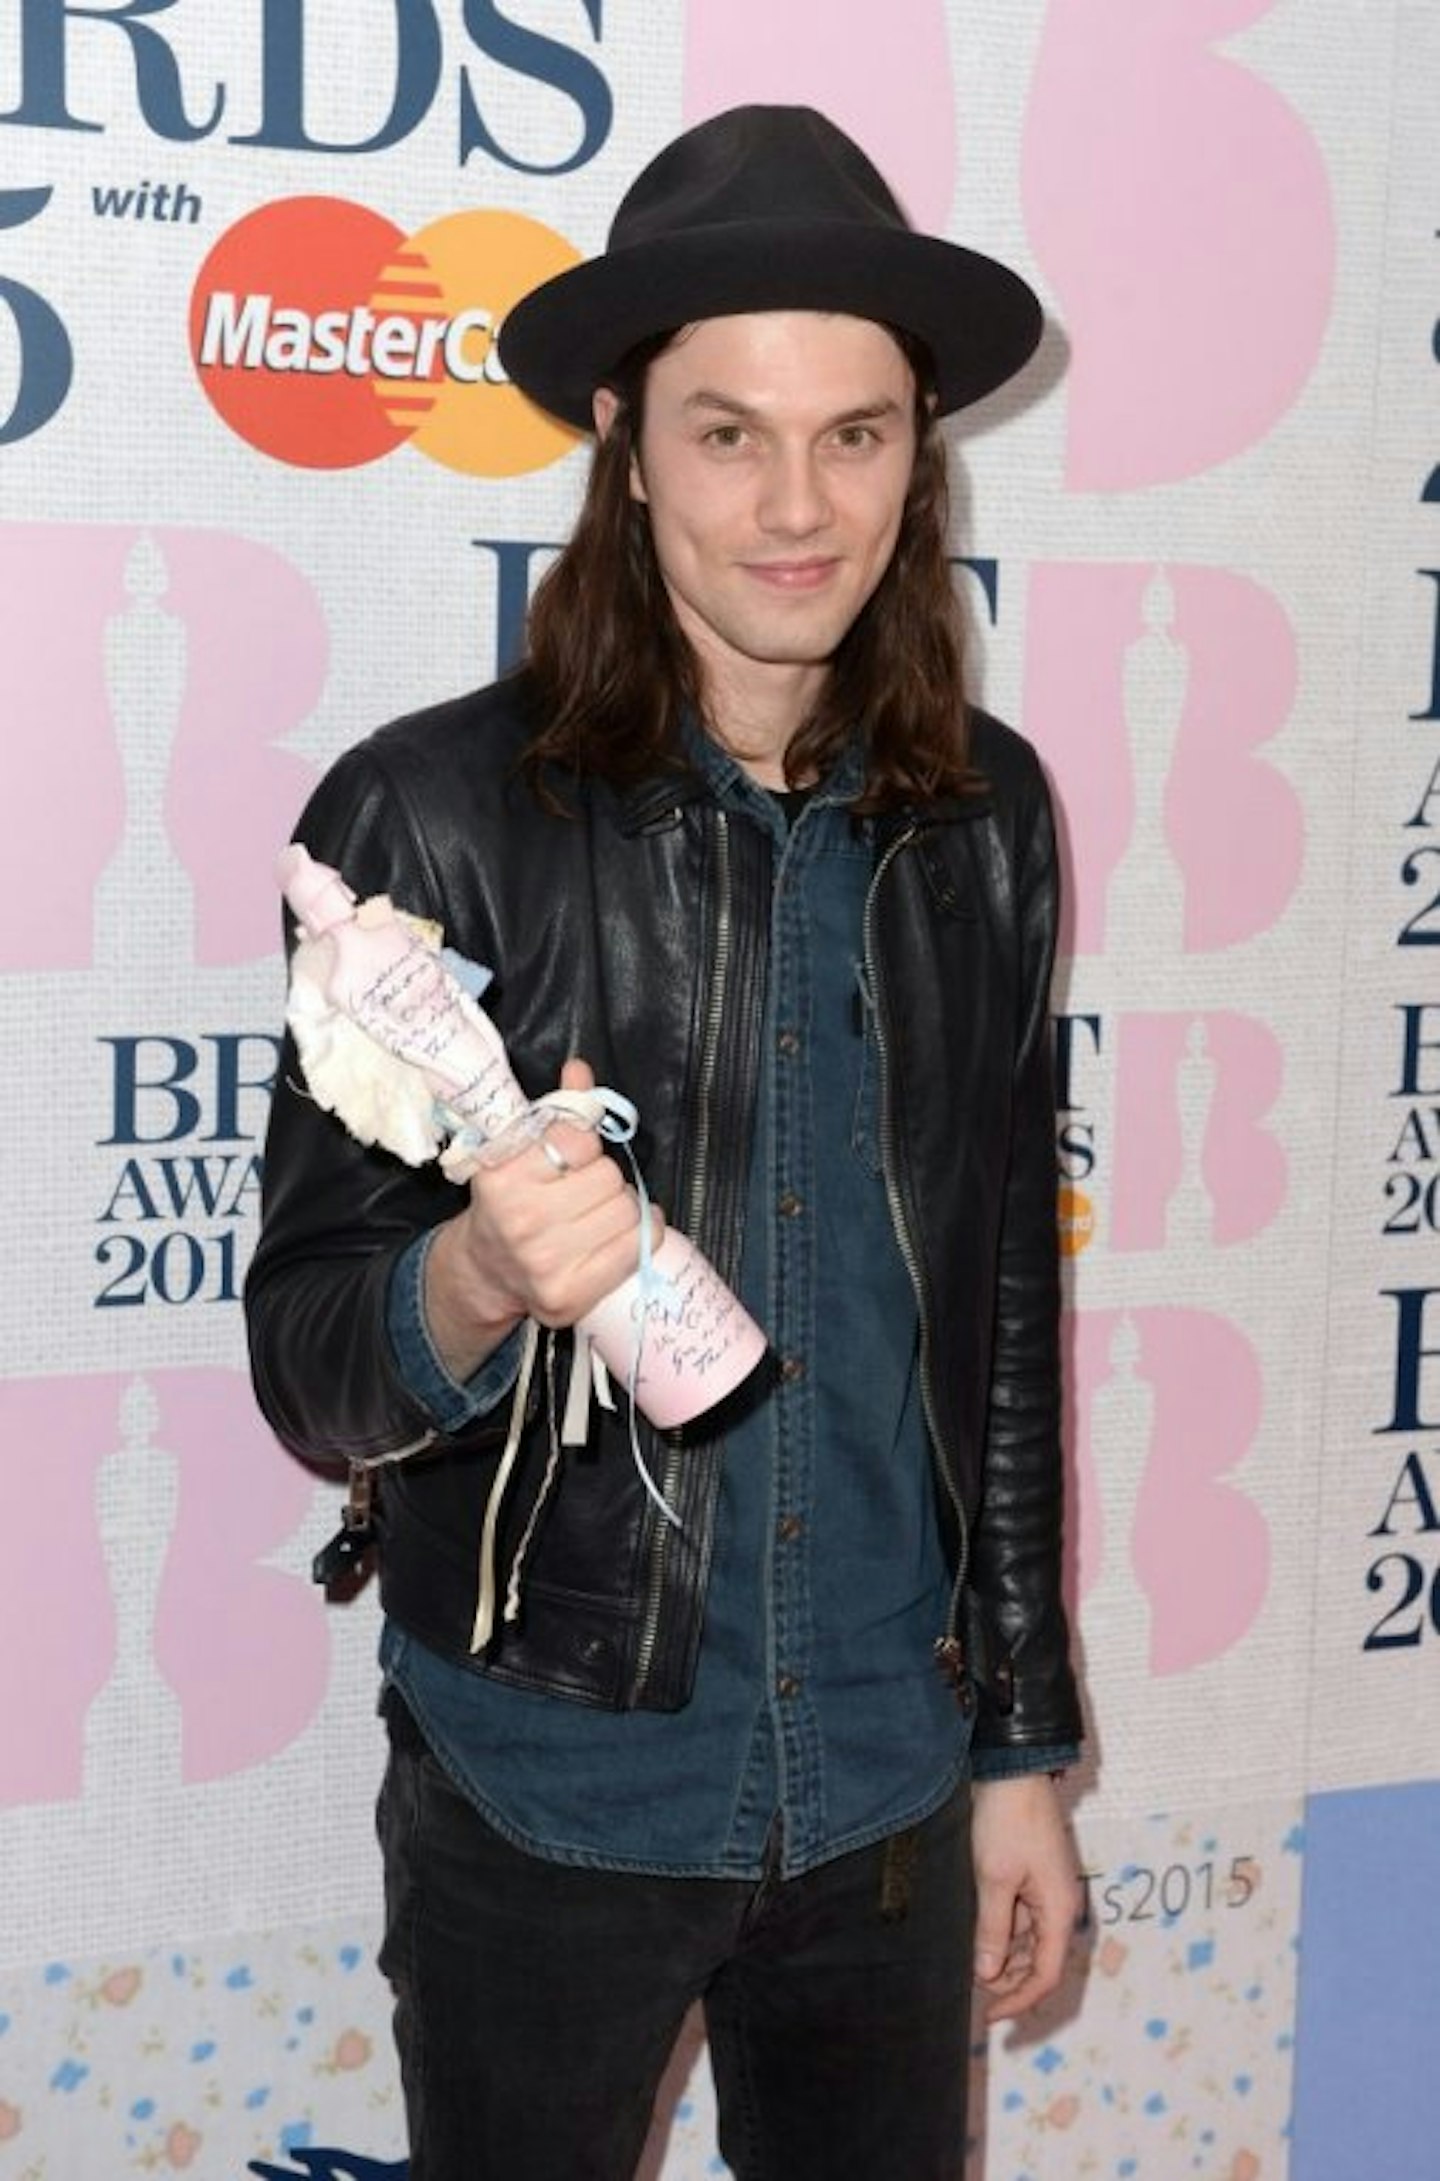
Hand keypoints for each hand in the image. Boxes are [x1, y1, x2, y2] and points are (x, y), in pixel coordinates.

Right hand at [424, 1058, 662, 1377]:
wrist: (485, 1272)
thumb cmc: (509, 1202)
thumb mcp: (519, 1151)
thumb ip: (554, 1111)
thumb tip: (579, 1069)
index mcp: (503, 1177)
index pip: (578, 1139)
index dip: (584, 1144)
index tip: (573, 1156)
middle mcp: (521, 1221)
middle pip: (608, 1176)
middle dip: (604, 1177)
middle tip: (585, 1189)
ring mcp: (545, 1263)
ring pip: (627, 1209)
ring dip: (622, 1205)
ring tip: (598, 1212)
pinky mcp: (570, 1295)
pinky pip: (636, 1246)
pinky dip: (642, 1232)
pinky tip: (620, 1232)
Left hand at [971, 1771, 1079, 2022]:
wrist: (1013, 1770)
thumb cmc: (1007, 1820)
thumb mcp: (994, 1878)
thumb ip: (992, 1929)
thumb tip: (987, 1974)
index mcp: (1059, 1911)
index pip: (1046, 1974)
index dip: (1020, 2000)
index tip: (990, 2015)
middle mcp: (1059, 1906)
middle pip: (1038, 1961)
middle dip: (1007, 1979)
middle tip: (969, 1983)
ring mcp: (1045, 1892)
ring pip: (1026, 1941)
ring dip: (1001, 1954)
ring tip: (967, 1958)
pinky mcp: (1031, 1878)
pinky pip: (1019, 1918)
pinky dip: (999, 1930)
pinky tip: (974, 1931)